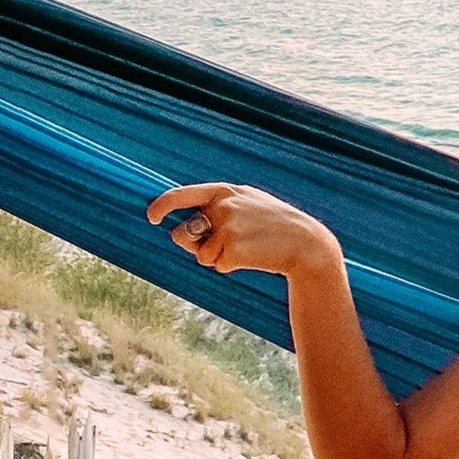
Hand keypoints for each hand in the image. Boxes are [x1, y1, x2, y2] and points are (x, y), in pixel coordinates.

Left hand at [146, 182, 341, 276]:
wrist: (306, 243)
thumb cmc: (277, 227)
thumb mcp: (251, 204)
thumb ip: (221, 208)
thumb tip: (184, 229)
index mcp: (226, 191)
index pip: (182, 195)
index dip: (162, 206)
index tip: (151, 216)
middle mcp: (221, 206)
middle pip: (182, 233)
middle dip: (190, 245)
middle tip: (216, 247)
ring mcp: (225, 226)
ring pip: (200, 254)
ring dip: (215, 258)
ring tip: (246, 249)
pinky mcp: (230, 248)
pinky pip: (217, 265)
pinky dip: (231, 266)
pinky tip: (253, 257)